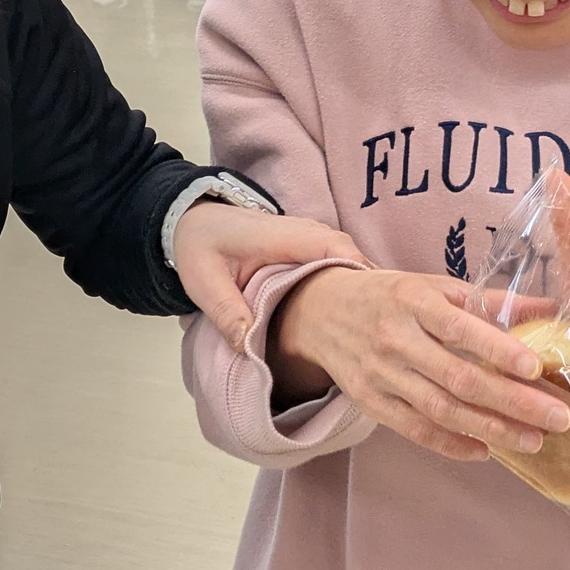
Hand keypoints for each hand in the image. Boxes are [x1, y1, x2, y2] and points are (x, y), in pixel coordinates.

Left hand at [170, 201, 364, 349]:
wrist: (195, 221)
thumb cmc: (200, 246)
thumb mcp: (204, 281)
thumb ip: (226, 312)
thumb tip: (249, 347)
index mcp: (282, 236)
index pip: (334, 248)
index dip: (357, 275)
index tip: (369, 311)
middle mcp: (305, 232)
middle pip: (351, 257)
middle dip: (366, 290)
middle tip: (373, 333)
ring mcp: (311, 238)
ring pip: (349, 261)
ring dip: (359, 289)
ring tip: (368, 329)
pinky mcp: (310, 249)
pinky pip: (339, 264)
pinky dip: (347, 285)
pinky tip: (349, 317)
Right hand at [267, 264, 569, 460]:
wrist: (320, 311)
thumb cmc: (389, 296)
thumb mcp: (432, 285)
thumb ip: (488, 299)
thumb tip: (549, 306)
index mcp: (413, 300)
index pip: (459, 328)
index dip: (497, 349)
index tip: (535, 367)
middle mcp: (394, 338)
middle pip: (457, 377)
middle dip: (512, 401)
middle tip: (557, 417)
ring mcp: (380, 374)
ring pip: (440, 409)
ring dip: (491, 429)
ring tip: (534, 441)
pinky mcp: (371, 402)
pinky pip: (415, 430)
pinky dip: (451, 444)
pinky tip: (486, 452)